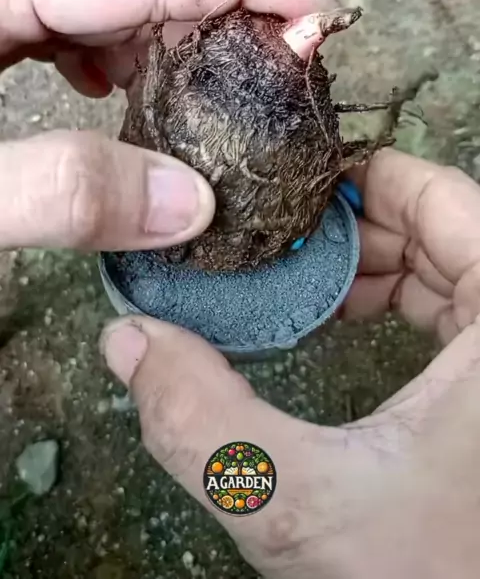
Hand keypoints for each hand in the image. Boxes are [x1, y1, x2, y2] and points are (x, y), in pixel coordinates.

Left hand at [0, 0, 334, 250]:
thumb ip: (62, 190)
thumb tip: (191, 205)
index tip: (320, 14)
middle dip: (223, 18)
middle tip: (291, 68)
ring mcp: (2, 10)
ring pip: (105, 7)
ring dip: (172, 46)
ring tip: (226, 92)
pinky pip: (69, 32)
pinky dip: (115, 60)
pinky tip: (121, 93)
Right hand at [101, 148, 479, 578]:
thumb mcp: (300, 504)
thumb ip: (204, 423)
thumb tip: (129, 340)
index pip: (444, 197)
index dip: (362, 181)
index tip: (289, 196)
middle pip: (444, 225)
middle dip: (358, 227)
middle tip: (281, 242)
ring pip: (449, 263)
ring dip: (375, 262)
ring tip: (305, 283)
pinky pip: (457, 305)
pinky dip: (400, 297)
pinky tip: (346, 317)